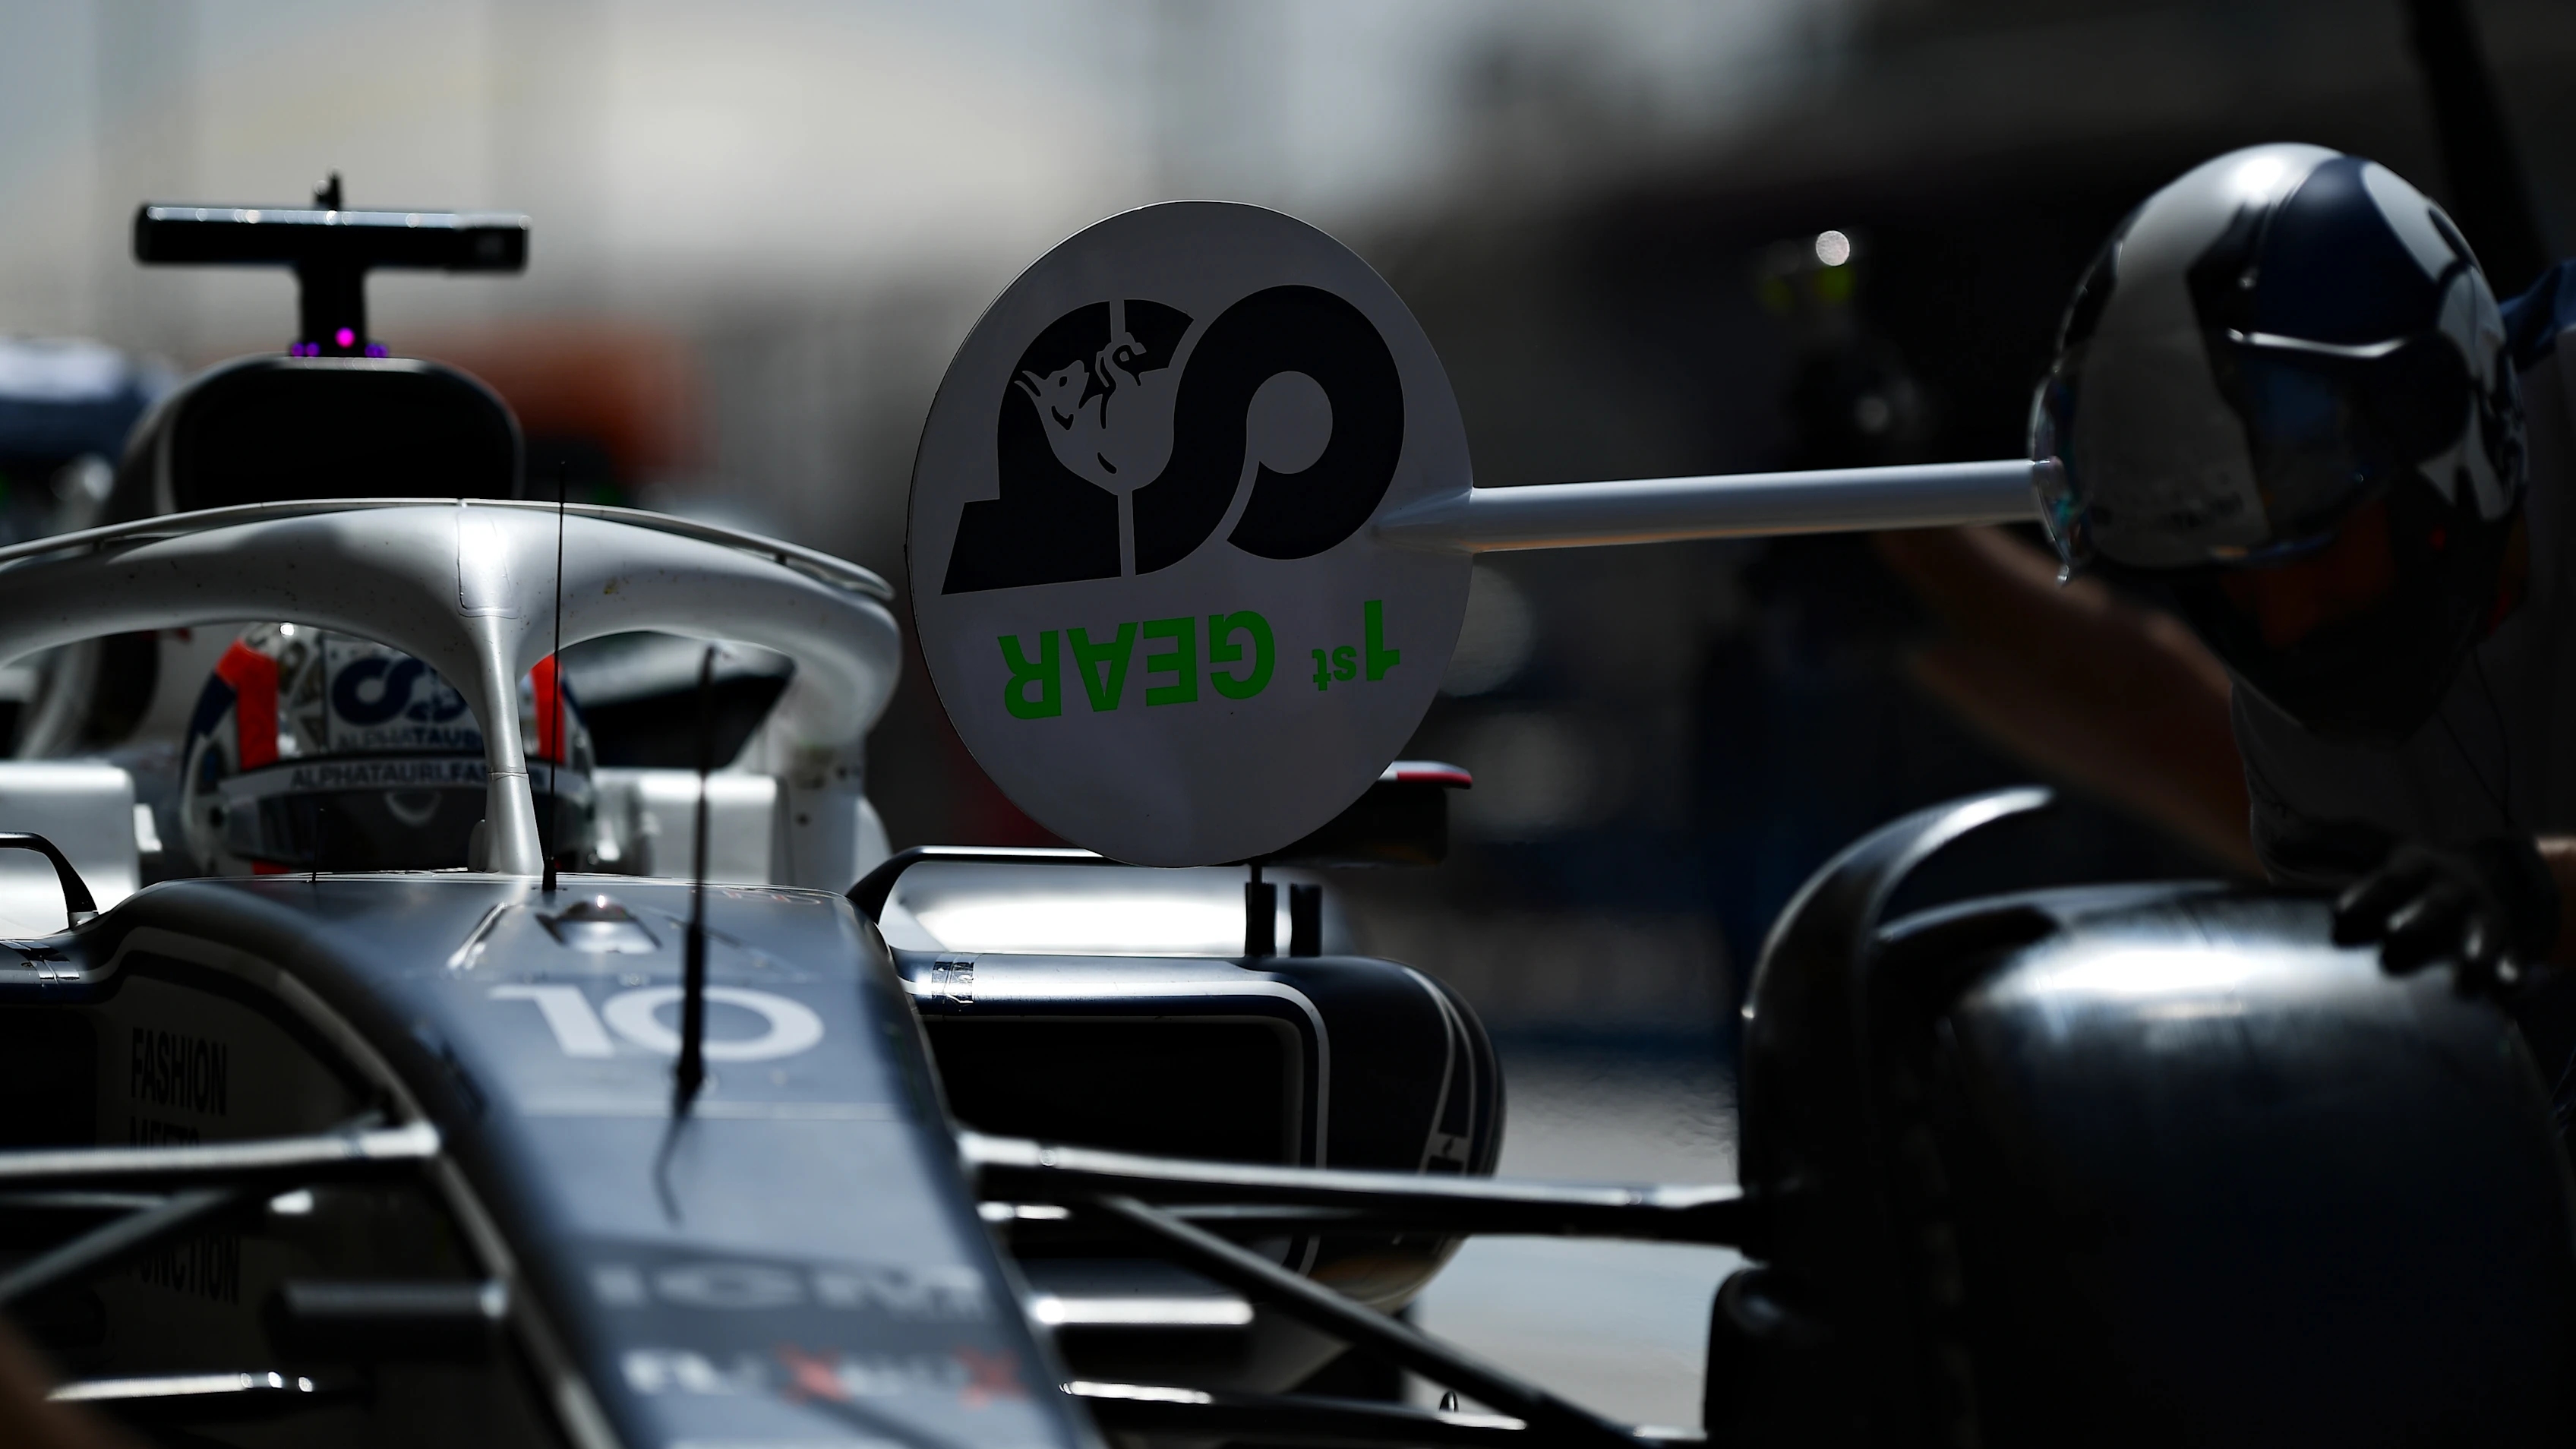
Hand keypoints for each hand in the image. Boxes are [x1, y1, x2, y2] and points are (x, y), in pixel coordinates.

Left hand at [2332, 838, 2560, 992]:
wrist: (2492, 876)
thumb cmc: (2417, 874)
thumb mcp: (2380, 852)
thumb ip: (2333, 846)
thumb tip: (2284, 834)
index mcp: (2417, 865)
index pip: (2390, 878)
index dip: (2369, 892)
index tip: (2343, 912)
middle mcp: (2452, 887)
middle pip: (2437, 903)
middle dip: (2421, 918)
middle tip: (2397, 934)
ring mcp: (2484, 914)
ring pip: (2482, 929)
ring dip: (2475, 948)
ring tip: (2464, 973)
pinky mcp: (2510, 940)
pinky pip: (2515, 954)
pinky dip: (2514, 967)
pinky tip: (2509, 982)